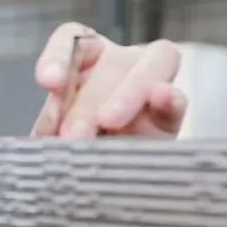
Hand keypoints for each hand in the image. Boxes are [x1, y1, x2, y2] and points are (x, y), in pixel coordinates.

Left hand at [31, 22, 187, 138]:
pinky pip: (178, 99)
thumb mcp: (52, 136)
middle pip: (110, 62)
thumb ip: (50, 125)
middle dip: (88, 100)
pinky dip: (169, 98)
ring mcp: (150, 86)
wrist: (100, 187)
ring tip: (108, 123)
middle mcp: (118, 66)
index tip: (48, 82)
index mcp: (82, 63)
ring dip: (128, 93)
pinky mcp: (170, 118)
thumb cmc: (69, 150)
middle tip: (72, 134)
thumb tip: (53, 125)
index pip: (73, 40)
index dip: (60, 55)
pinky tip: (160, 97)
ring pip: (150, 67)